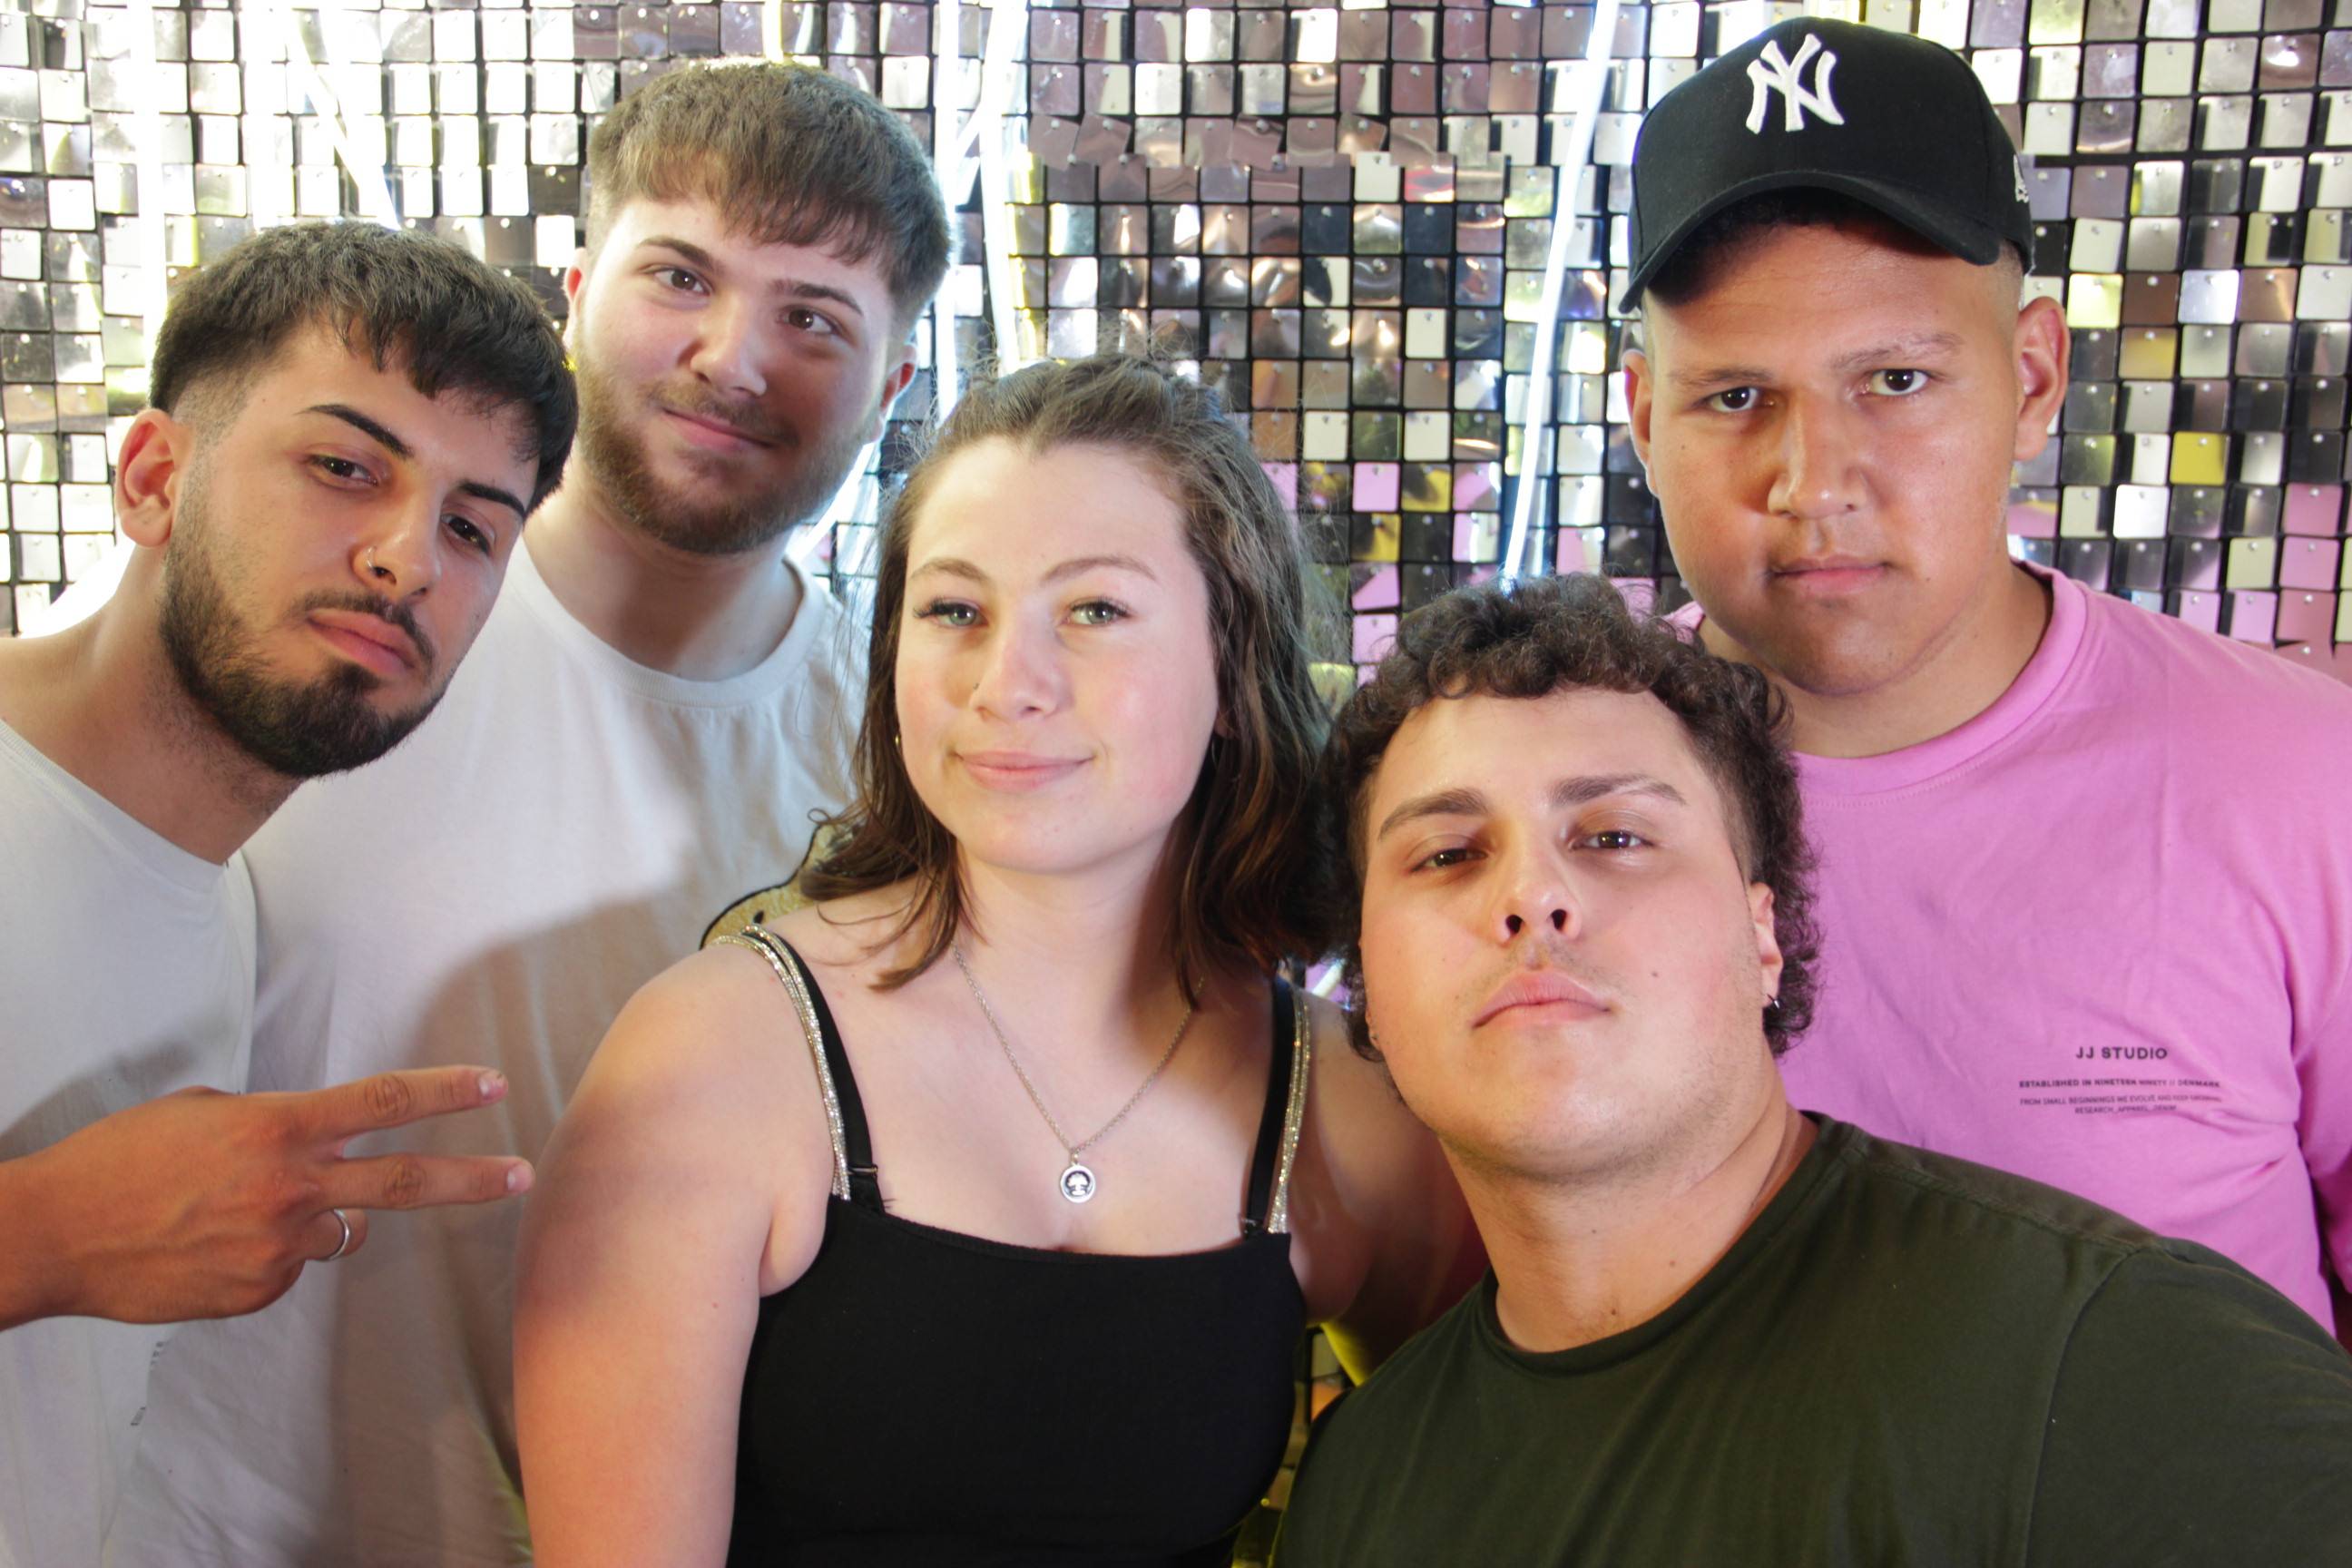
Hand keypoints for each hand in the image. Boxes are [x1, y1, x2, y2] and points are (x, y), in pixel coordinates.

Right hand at [1, 1067, 533, 1327]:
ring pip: (333, 1231)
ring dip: (309, 1219)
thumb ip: (272, 1125)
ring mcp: (277, 1248)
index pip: (383, 1102)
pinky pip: (286, 1269)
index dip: (446, 1092)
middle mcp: (290, 1189)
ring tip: (233, 1211)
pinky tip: (208, 1246)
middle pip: (404, 1183)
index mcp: (277, 1128)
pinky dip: (262, 1255)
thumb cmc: (119, 1161)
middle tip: (522, 1175)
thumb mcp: (203, 1114)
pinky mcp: (256, 1294)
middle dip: (472, 1179)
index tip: (494, 1085)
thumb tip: (308, 1145)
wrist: (54, 1236)